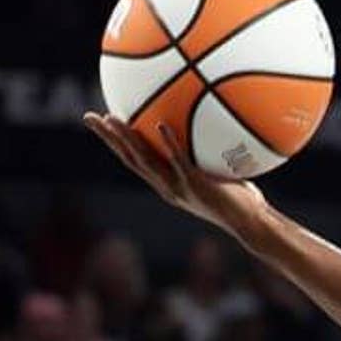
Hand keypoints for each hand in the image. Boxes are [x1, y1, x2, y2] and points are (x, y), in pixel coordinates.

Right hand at [84, 112, 268, 238]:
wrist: (250, 223)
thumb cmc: (240, 200)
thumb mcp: (219, 175)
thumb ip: (208, 158)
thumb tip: (215, 129)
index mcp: (167, 185)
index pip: (135, 162)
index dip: (116, 144)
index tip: (102, 123)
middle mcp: (167, 187)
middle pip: (129, 160)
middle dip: (108, 139)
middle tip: (89, 118)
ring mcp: (179, 187)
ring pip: (145, 161)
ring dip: (127, 140)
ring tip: (112, 119)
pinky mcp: (196, 185)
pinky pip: (179, 161)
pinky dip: (169, 143)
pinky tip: (161, 124)